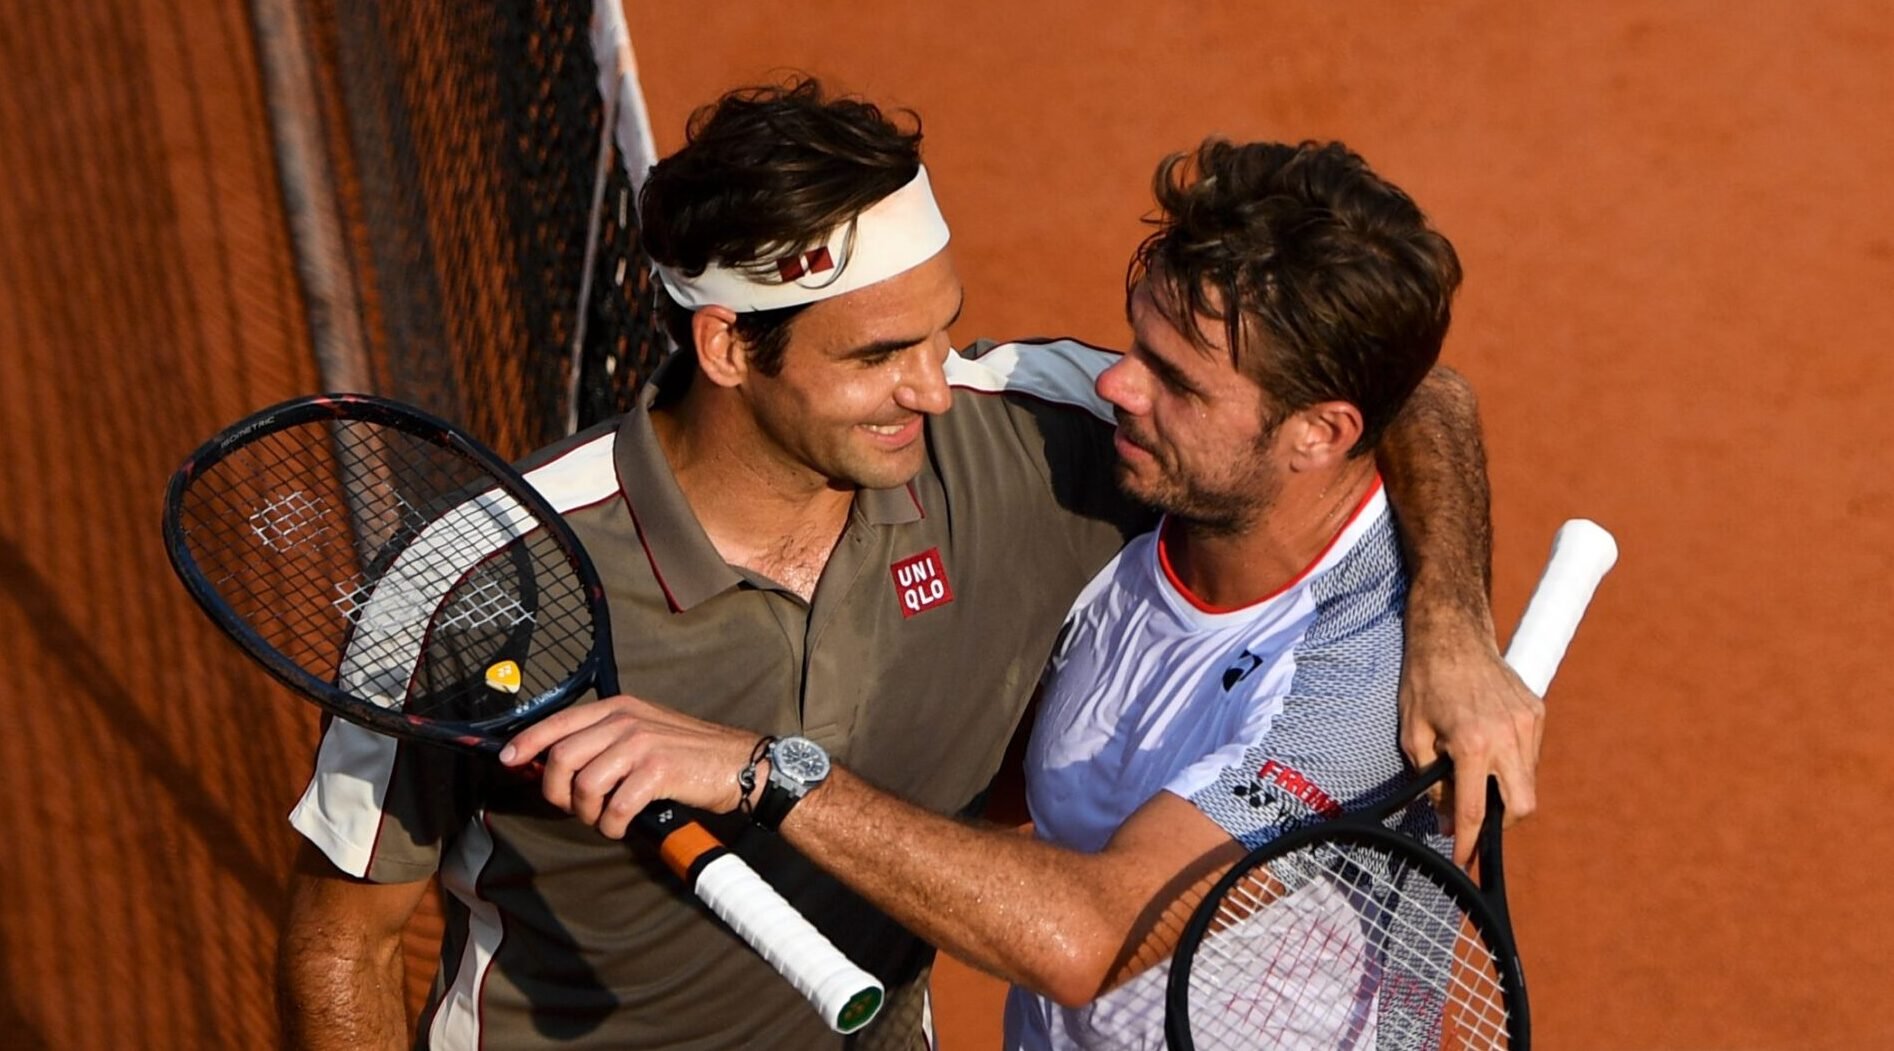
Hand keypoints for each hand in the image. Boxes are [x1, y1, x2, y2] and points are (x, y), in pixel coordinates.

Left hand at [498, 696, 763, 838]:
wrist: (740, 764)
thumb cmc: (689, 755)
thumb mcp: (644, 732)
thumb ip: (604, 740)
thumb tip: (554, 764)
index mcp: (618, 707)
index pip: (557, 722)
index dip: (526, 744)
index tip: (509, 762)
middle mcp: (626, 720)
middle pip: (561, 757)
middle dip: (556, 792)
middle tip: (574, 807)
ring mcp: (641, 744)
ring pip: (584, 785)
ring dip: (587, 813)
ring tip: (604, 819)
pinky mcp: (657, 771)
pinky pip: (614, 807)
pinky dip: (612, 826)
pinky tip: (622, 826)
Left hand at [1399, 619, 1544, 866]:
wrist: (1451, 633)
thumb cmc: (1424, 682)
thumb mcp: (1412, 735)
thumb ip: (1430, 781)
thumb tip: (1446, 817)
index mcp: (1473, 744)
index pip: (1473, 811)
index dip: (1466, 843)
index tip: (1463, 863)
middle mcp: (1507, 736)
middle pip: (1521, 807)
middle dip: (1500, 824)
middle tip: (1475, 822)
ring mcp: (1527, 723)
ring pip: (1529, 782)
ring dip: (1506, 792)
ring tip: (1477, 779)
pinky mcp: (1536, 712)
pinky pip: (1530, 755)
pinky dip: (1513, 765)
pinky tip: (1488, 751)